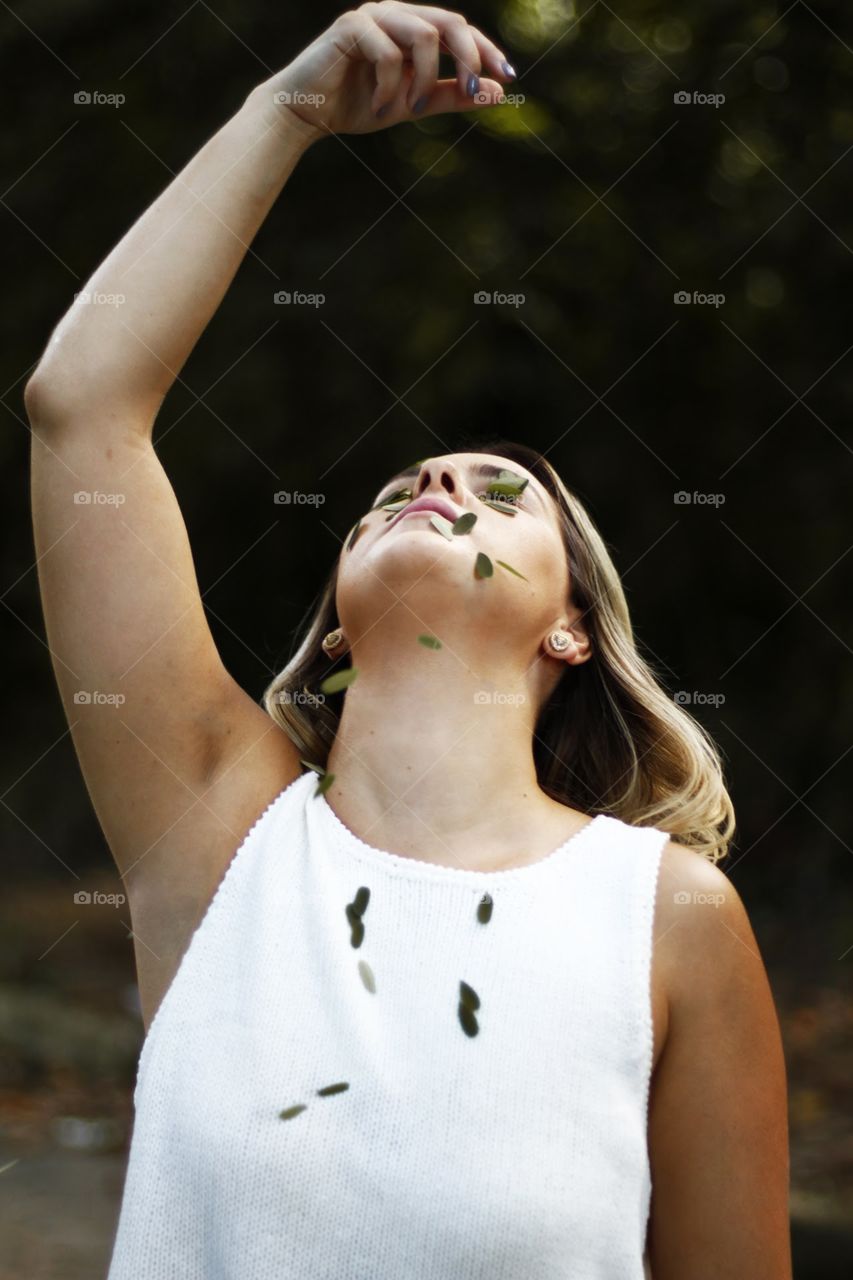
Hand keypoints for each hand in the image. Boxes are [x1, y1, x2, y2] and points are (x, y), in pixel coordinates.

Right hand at [256, 1, 516, 141]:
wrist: (307, 113)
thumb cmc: (357, 104)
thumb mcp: (413, 105)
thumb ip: (451, 96)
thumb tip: (496, 92)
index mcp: (413, 27)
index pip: (460, 30)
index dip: (487, 51)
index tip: (509, 76)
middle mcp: (396, 14)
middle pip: (449, 22)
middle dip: (468, 58)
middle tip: (472, 92)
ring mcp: (374, 16)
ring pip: (424, 35)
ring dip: (425, 79)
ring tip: (410, 108)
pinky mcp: (351, 26)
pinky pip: (388, 53)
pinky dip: (390, 86)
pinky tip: (377, 107)